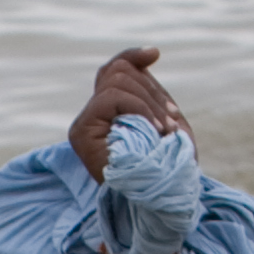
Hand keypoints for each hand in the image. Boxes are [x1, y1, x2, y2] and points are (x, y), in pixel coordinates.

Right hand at [71, 47, 189, 181]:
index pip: (113, 70)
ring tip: (165, 131)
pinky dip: (140, 109)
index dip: (132, 56)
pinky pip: (112, 96)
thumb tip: (151, 53)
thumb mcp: (164, 119)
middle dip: (153, 92)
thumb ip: (152, 90)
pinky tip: (155, 131)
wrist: (162, 200)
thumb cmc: (169, 166)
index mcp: (110, 112)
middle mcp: (92, 116)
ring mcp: (84, 123)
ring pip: (117, 80)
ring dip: (150, 103)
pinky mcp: (81, 131)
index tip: (155, 54)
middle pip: (118, 71)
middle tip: (172, 123)